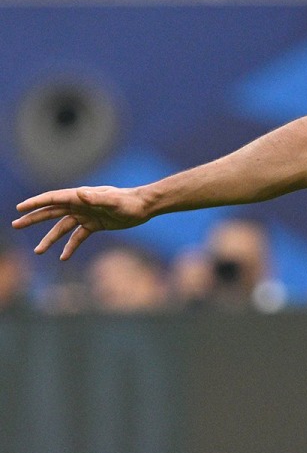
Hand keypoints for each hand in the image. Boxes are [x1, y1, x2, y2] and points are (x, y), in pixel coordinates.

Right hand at [11, 186, 150, 259]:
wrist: (144, 207)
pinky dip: (70, 246)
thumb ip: (97, 198)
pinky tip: (63, 258)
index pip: (53, 199)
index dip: (35, 203)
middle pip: (51, 212)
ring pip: (62, 228)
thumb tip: (81, 194)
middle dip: (33, 219)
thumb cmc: (129, 202)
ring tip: (37, 251)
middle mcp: (80, 205)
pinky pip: (78, 237)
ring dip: (50, 239)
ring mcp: (86, 215)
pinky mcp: (94, 224)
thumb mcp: (114, 201)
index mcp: (80, 197)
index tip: (19, 208)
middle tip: (15, 224)